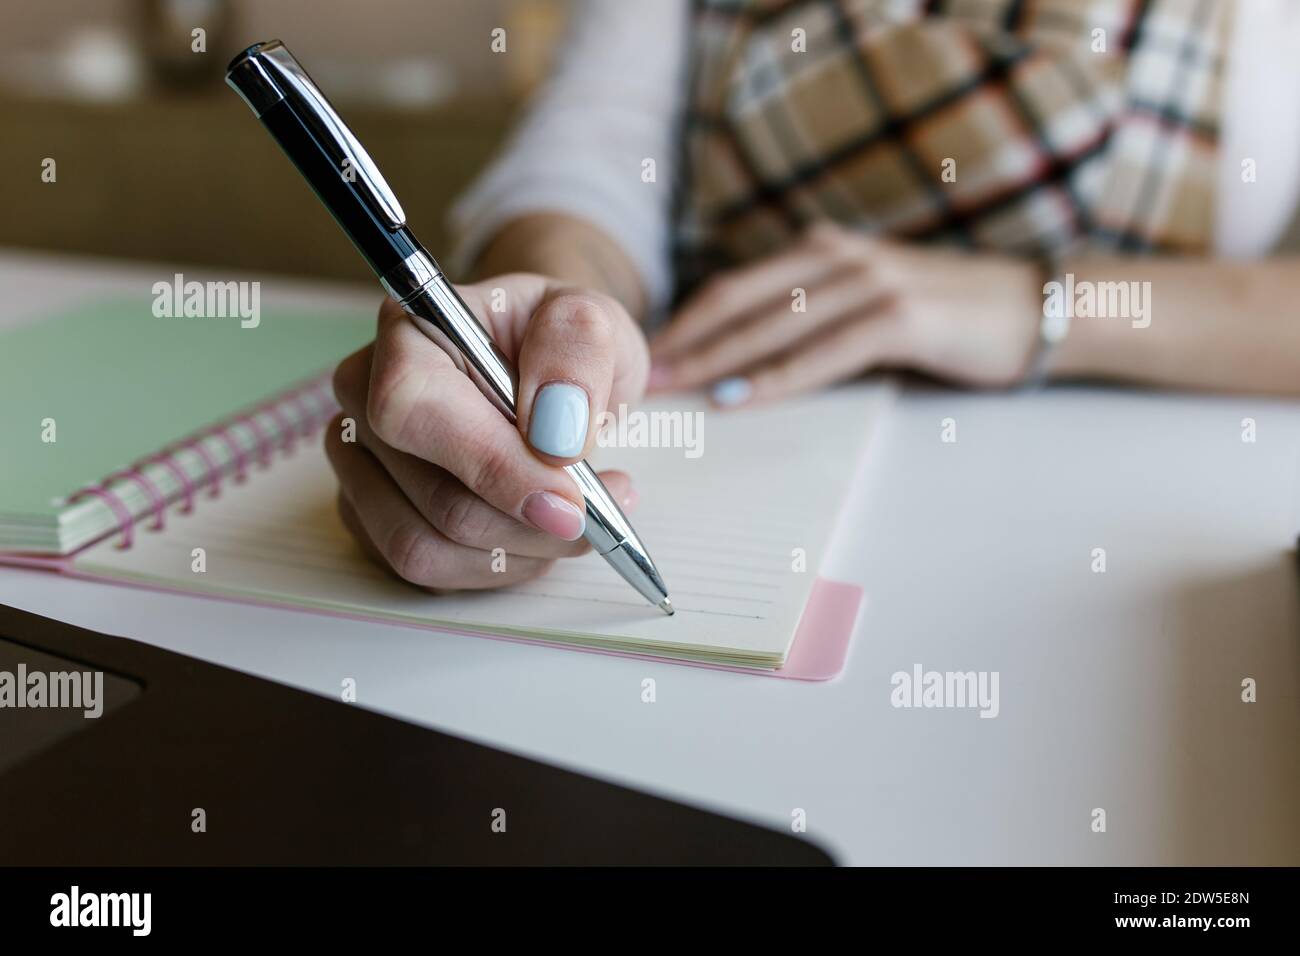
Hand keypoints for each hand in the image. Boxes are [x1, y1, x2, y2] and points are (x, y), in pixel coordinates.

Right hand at [327, 274, 648, 589]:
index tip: (569, 497)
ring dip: (519, 552)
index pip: (413, 409)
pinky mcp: (374, 517)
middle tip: (601, 511)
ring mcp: (362, 465)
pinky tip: (538, 532)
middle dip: (532, 523)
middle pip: (435, 500)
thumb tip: (555, 434)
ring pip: (427, 550)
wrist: (550, 370)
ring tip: (577, 521)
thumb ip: (576, 352)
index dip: (492, 465)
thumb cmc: (558, 342)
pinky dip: (499, 565)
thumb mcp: (589, 319)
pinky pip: (431, 572)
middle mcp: (365, 400)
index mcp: (406, 333)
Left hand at [649, 223, 1041, 404]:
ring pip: (772, 325)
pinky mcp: (900, 318)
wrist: (1035, 308)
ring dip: (714, 360)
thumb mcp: (867, 303)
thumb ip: (811, 318)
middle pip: (739, 301)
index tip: (643, 355)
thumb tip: (742, 362)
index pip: (734, 288)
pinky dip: (776, 378)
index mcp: (822, 252)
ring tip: (670, 388)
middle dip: (683, 341)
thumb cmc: (943, 317)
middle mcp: (837, 258)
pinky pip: (822, 353)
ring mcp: (869, 283)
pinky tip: (739, 398)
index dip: (684, 321)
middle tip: (635, 377)